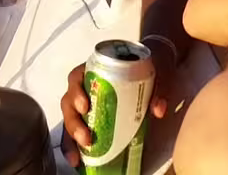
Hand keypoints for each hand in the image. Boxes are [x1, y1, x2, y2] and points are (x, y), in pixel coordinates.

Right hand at [59, 43, 179, 165]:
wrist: (149, 67)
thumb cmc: (144, 69)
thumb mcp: (151, 74)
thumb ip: (155, 89)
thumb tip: (158, 110)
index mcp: (93, 70)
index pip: (76, 77)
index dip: (76, 92)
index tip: (85, 107)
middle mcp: (84, 86)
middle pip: (68, 102)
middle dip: (74, 123)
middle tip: (86, 139)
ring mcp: (84, 102)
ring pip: (69, 118)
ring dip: (71, 137)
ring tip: (78, 156)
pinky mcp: (89, 117)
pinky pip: (75, 130)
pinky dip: (73, 146)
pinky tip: (76, 160)